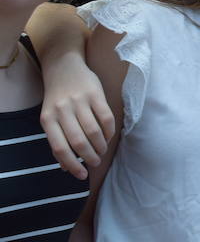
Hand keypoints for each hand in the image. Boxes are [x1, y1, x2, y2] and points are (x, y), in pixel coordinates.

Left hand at [39, 55, 113, 178]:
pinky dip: (109, 131)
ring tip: (103, 150)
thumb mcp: (50, 117)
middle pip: (78, 142)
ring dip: (101, 146)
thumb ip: (57, 139)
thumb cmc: (57, 97)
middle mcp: (62, 110)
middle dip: (90, 157)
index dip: (72, 165)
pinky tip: (108, 136)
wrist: (63, 66)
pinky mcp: (95, 94)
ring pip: (93, 131)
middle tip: (96, 162)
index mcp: (47, 119)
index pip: (59, 148)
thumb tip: (65, 166)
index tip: (82, 175)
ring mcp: (79, 101)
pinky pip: (106, 117)